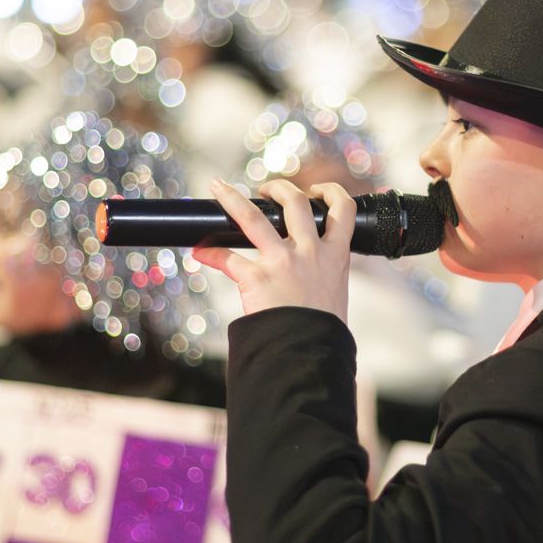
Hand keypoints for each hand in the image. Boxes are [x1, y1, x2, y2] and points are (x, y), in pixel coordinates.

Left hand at [194, 179, 353, 319]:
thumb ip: (325, 275)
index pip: (342, 209)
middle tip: (267, 190)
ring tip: (221, 189)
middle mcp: (310, 251)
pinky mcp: (256, 276)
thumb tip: (314, 276)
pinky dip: (211, 253)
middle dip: (280, 188)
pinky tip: (201, 252)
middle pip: (295, 202)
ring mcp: (282, 261)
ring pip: (253, 216)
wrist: (309, 354)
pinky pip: (227, 258)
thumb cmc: (323, 333)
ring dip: (233, 199)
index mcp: (335, 256)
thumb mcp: (336, 295)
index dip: (330, 192)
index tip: (318, 191)